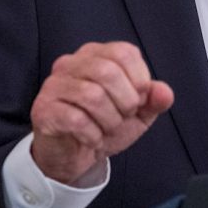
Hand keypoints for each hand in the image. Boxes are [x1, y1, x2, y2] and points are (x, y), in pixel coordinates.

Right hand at [29, 41, 173, 184]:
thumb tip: (164, 93)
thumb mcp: (137, 113)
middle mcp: (71, 63)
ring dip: (109, 120)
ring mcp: (54, 85)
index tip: (137, 100)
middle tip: (123, 117)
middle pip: (107, 72)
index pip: (124, 53)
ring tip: (107, 128)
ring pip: (91, 96)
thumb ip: (153, 100)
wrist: (75, 155)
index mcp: (97, 55)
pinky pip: (75, 119)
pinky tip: (92, 138)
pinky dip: (93, 134)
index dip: (139, 80)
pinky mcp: (43, 110)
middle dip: (125, 102)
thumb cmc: (104, 124)